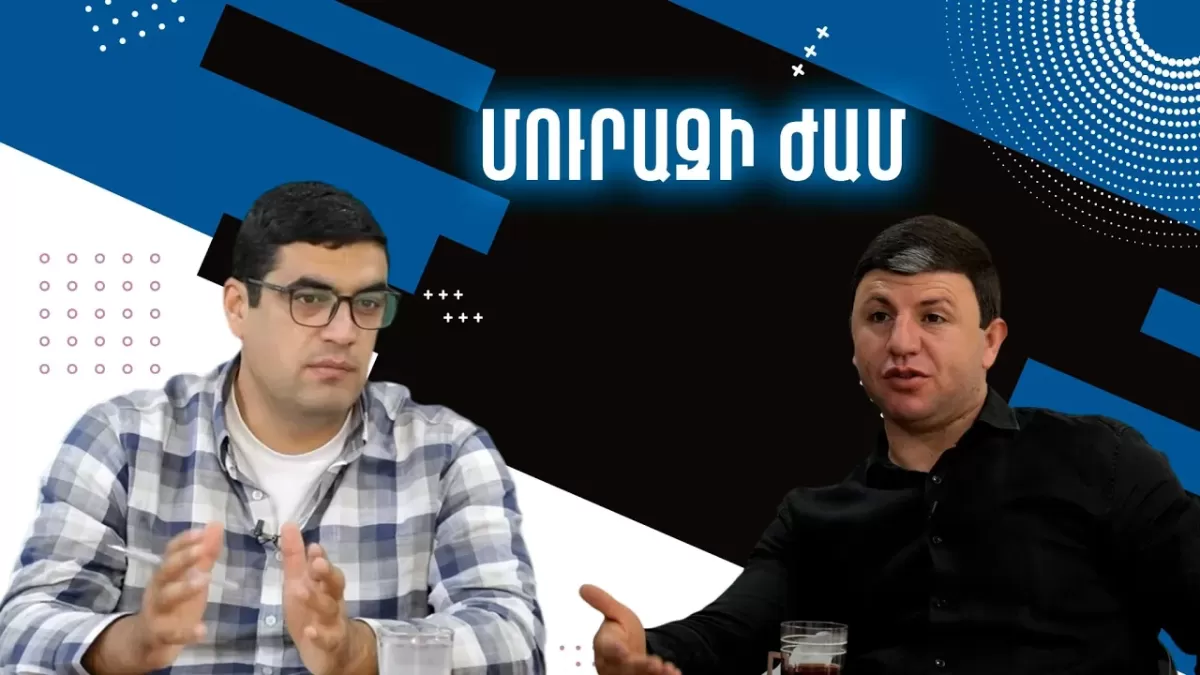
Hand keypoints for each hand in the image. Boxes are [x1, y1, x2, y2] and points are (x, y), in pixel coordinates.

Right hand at [85, 524, 223, 673]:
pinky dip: (186, 632)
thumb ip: (205, 555)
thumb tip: (216, 524)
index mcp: (166, 574)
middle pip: (165, 571)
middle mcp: (158, 590)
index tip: (201, 531)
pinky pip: (170, 634)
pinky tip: (202, 630)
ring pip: (166, 598)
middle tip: (202, 550)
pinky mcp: (158, 635)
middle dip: (182, 559)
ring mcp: (156, 612)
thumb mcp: (190, 578)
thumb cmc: (173, 604)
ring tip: (204, 578)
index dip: (183, 541)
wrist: (145, 643)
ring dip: (184, 588)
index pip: (170, 553)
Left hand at [280, 522, 373, 674]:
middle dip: (327, 573)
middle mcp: (333, 601)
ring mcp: (334, 623)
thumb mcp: (300, 583)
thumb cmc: (313, 611)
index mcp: (325, 586)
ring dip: (316, 600)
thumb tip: (288, 524)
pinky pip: (328, 640)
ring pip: (329, 610)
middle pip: (334, 585)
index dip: (320, 558)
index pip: (325, 569)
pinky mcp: (332, 644)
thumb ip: (295, 557)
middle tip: (317, 563)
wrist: (334, 651)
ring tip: (301, 590)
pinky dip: (320, 635)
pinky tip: (310, 630)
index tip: (313, 547)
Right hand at [580, 585, 680, 674]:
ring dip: (652, 674)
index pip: (607, 649)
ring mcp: (626, 674)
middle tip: (655, 664)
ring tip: (667, 669)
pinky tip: (674, 673)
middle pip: (624, 668)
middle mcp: (613, 665)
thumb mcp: (616, 613)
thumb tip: (583, 586)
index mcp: (604, 646)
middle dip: (640, 667)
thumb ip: (602, 602)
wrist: (633, 649)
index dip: (614, 651)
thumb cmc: (622, 632)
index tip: (623, 652)